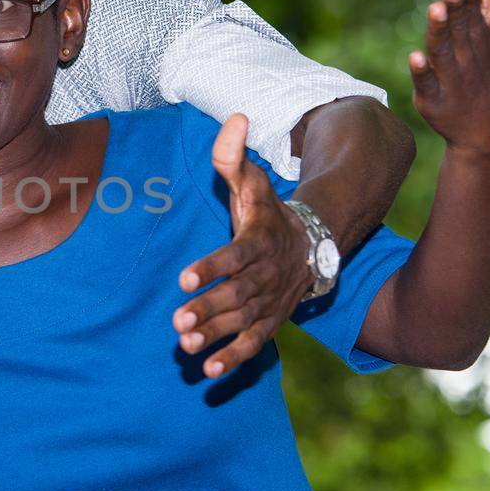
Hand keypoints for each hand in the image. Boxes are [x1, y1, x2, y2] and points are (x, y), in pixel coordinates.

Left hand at [172, 114, 310, 378]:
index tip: (183, 277)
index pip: (234, 255)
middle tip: (178, 322)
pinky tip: (208, 371)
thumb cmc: (268, 213)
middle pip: (236, 294)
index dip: (211, 267)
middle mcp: (265, 274)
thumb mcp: (254, 182)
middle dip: (208, 308)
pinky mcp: (271, 321)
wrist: (311, 245)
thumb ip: (234, 157)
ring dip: (216, 335)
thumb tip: (234, 119)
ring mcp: (269, 301)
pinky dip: (234, 358)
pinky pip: (255, 343)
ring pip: (242, 321)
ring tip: (186, 345)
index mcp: (258, 241)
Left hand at [410, 0, 489, 154]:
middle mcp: (466, 56)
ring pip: (443, 52)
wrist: (483, 128)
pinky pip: (426, 84)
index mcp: (479, 39)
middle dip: (457, 10)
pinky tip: (415, 58)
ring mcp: (450, 78)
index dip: (471, 0)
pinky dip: (422, 72)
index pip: (475, 16)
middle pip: (459, 30)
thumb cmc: (485, 69)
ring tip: (435, 10)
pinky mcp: (432, 99)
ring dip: (439, 32)